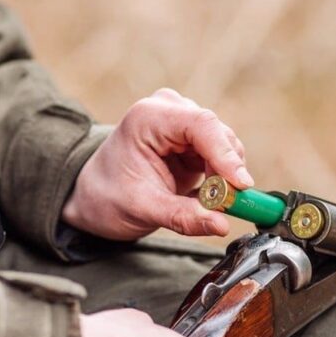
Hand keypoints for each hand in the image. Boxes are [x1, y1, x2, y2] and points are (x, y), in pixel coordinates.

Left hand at [62, 88, 252, 240]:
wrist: (93, 196)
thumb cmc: (108, 196)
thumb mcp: (143, 209)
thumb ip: (183, 217)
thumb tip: (221, 225)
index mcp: (149, 117)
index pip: (201, 125)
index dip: (226, 155)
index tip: (241, 185)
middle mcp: (168, 111)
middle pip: (217, 134)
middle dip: (227, 171)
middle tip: (228, 206)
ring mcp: (181, 122)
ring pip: (224, 145)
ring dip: (225, 176)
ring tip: (209, 204)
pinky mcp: (190, 139)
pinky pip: (219, 156)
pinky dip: (220, 178)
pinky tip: (205, 196)